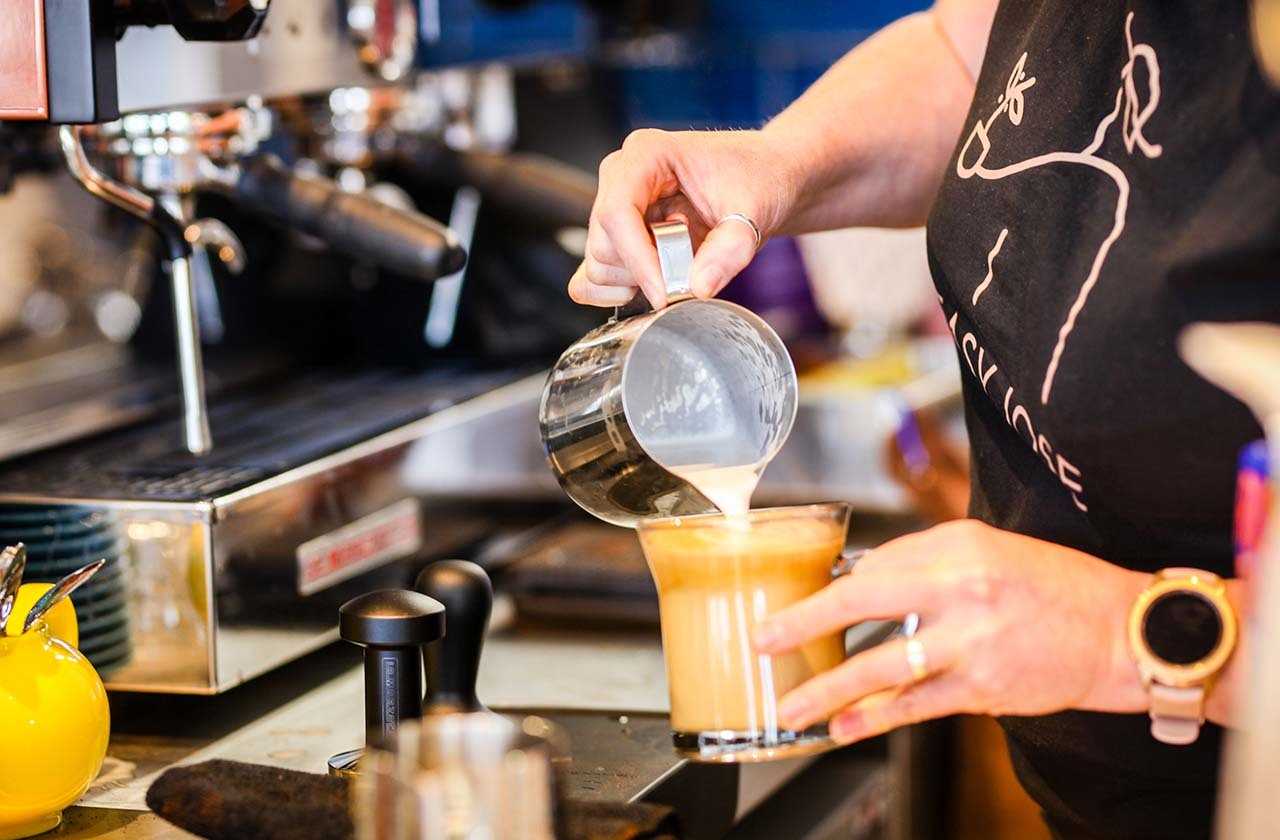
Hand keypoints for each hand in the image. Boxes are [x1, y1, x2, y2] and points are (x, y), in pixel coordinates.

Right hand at [569, 129, 797, 308]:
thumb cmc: (758, 179)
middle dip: (644, 271)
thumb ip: (730, 249)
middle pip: (604, 241)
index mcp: (648, 154)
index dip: (637, 259)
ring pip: (599, 262)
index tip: (665, 293)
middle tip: (690, 273)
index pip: (617, 211)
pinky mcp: (621, 235)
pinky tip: (655, 284)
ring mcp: (618, 206)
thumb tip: (698, 287)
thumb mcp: (755, 210)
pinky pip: (594, 274)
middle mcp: (623, 176)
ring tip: (682, 265)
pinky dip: (617, 290)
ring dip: (636, 280)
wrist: (767, 179)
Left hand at [751, 520, 1149, 743]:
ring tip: (793, 705)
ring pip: (882, 665)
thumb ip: (927, 561)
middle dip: (805, 622)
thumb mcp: (990, 549)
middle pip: (863, 599)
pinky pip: (915, 704)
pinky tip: (843, 728)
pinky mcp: (984, 686)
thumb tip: (863, 578)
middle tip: (764, 640)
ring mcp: (972, 640)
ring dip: (830, 689)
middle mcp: (961, 587)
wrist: (1122, 632)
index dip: (833, 587)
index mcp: (958, 546)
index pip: (876, 562)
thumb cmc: (1054, 586)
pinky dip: (874, 718)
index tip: (798, 602)